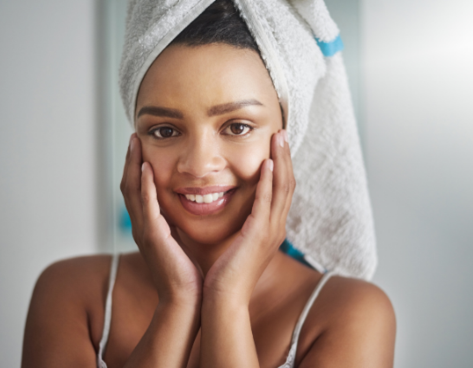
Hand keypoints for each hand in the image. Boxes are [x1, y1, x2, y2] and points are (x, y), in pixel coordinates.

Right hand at [120, 134, 202, 305]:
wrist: (186, 298)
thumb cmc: (186, 273)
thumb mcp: (179, 242)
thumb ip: (175, 225)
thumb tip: (180, 211)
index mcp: (149, 226)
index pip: (138, 190)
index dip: (137, 167)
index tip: (142, 146)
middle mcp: (142, 226)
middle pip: (130, 186)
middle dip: (131, 160)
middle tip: (135, 137)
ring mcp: (145, 231)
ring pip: (133, 191)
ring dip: (134, 165)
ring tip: (136, 143)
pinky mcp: (154, 237)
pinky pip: (147, 206)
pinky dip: (146, 186)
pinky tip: (149, 168)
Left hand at [203, 130, 294, 305]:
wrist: (223, 297)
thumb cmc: (223, 271)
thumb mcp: (233, 240)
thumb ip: (234, 220)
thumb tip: (221, 203)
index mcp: (269, 227)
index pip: (280, 189)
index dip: (280, 165)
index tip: (275, 144)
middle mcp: (275, 226)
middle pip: (287, 183)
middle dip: (285, 156)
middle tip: (281, 132)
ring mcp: (270, 231)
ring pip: (282, 188)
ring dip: (281, 161)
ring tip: (278, 138)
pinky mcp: (259, 235)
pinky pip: (267, 203)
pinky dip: (268, 182)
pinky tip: (267, 164)